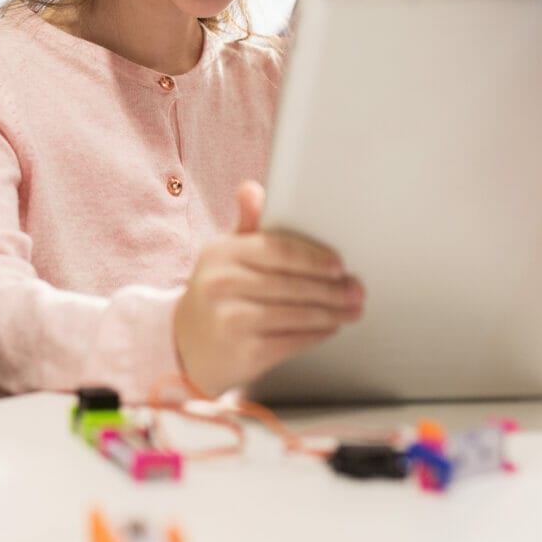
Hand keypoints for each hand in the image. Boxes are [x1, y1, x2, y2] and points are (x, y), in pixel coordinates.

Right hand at [173, 181, 363, 394]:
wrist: (186, 347)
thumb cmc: (216, 295)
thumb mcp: (225, 257)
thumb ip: (247, 225)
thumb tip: (252, 189)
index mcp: (221, 253)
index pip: (277, 249)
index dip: (313, 257)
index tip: (338, 264)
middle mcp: (222, 285)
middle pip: (291, 284)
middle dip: (332, 289)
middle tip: (355, 289)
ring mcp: (231, 320)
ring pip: (296, 314)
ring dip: (331, 313)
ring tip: (350, 309)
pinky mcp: (244, 352)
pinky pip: (292, 341)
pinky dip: (316, 334)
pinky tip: (329, 328)